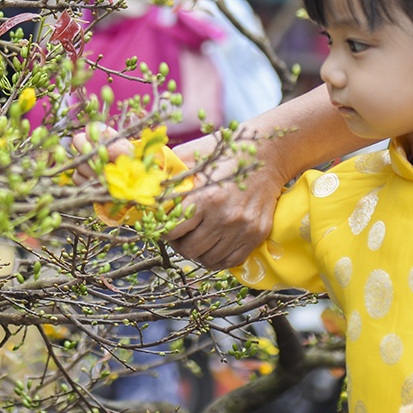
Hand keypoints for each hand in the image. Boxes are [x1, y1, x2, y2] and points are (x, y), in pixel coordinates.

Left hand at [159, 132, 284, 270]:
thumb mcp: (194, 153)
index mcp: (206, 197)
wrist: (268, 154)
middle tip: (178, 234)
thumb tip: (143, 180)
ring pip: (208, 260)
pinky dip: (217, 258)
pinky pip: (230, 261)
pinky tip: (212, 244)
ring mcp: (243, 229)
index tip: (162, 226)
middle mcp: (225, 217)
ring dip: (197, 252)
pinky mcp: (257, 235)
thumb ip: (168, 168)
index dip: (163, 231)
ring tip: (195, 238)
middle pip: (188, 249)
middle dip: (178, 244)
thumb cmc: (226, 152)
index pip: (172, 230)